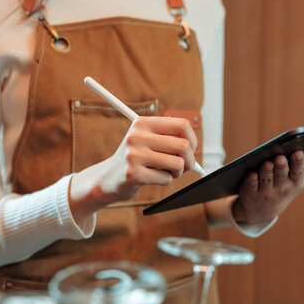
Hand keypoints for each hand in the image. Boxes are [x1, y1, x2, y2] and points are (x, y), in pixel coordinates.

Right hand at [69, 116, 197, 221]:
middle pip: (183, 146)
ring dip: (177, 172)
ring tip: (167, 172)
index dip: (193, 139)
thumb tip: (194, 148)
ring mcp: (134, 155)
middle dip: (190, 160)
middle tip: (185, 167)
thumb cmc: (135, 158)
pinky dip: (165, 181)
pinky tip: (152, 178)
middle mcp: (137, 136)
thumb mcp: (148, 141)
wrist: (108, 178)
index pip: (182, 124)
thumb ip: (170, 139)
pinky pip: (166, 178)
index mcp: (142, 123)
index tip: (191, 149)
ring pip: (177, 164)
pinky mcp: (133, 174)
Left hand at [232, 151, 303, 223]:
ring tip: (267, 163)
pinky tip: (251, 173)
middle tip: (280, 157)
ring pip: (266, 180)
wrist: (265, 209)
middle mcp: (281, 187)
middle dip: (282, 167)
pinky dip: (251, 180)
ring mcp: (265, 190)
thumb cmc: (289, 185)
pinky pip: (250, 185)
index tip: (298, 152)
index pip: (298, 172)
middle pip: (281, 175)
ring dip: (266, 172)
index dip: (298, 163)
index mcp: (295, 181)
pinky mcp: (249, 191)